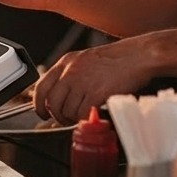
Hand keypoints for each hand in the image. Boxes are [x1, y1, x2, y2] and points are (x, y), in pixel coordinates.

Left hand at [32, 38, 154, 124]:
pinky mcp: (96, 93)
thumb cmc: (116, 59)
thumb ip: (70, 75)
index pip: (41, 86)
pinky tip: (91, 116)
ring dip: (73, 118)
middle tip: (64, 120)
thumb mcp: (85, 60)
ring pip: (67, 110)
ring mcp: (82, 82)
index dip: (38, 104)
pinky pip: (82, 114)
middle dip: (56, 116)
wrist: (137, 55)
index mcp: (65, 62)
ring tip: (82, 116)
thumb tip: (61, 95)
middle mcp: (70, 72)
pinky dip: (85, 119)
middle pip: (52, 102)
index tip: (41, 112)